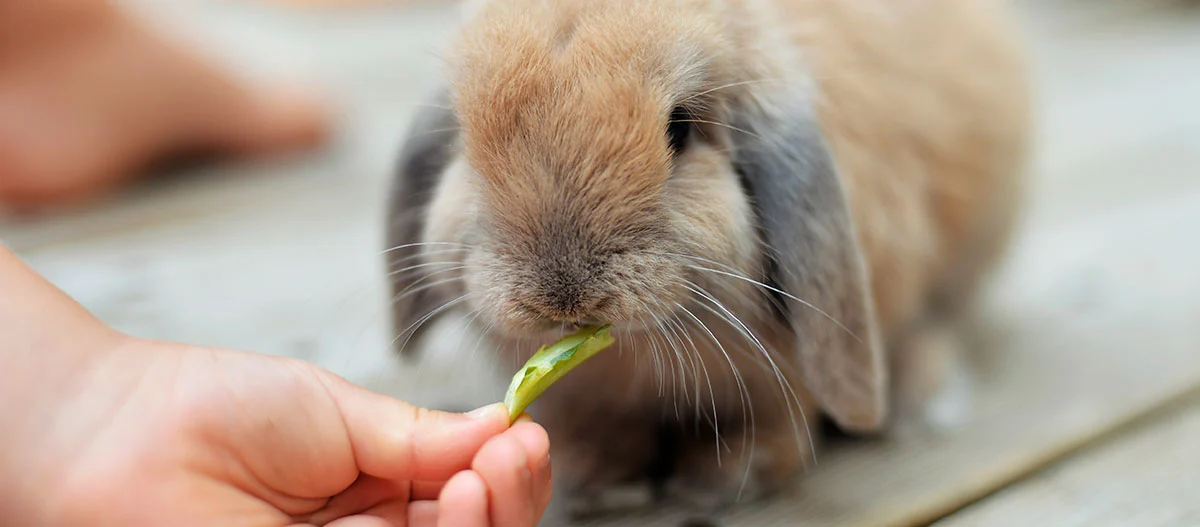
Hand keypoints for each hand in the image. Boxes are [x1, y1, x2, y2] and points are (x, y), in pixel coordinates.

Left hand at [1, 248, 550, 526]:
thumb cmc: (214, 409)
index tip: (523, 435)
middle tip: (509, 458)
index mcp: (383, 489)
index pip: (471, 499)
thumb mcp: (341, 411)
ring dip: (485, 524)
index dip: (509, 477)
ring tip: (479, 477)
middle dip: (509, 503)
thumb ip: (424, 436)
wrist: (120, 434)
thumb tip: (502, 425)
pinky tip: (449, 505)